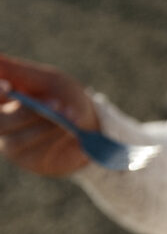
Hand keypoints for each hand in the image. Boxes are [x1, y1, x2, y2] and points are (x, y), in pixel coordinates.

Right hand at [0, 53, 98, 175]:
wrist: (90, 126)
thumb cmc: (62, 96)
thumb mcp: (45, 79)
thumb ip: (19, 71)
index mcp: (0, 101)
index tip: (8, 86)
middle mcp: (2, 124)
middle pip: (1, 124)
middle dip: (27, 113)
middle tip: (58, 103)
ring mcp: (15, 147)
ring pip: (20, 140)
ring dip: (48, 127)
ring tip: (72, 115)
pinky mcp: (33, 163)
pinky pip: (41, 153)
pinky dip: (58, 139)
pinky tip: (73, 132)